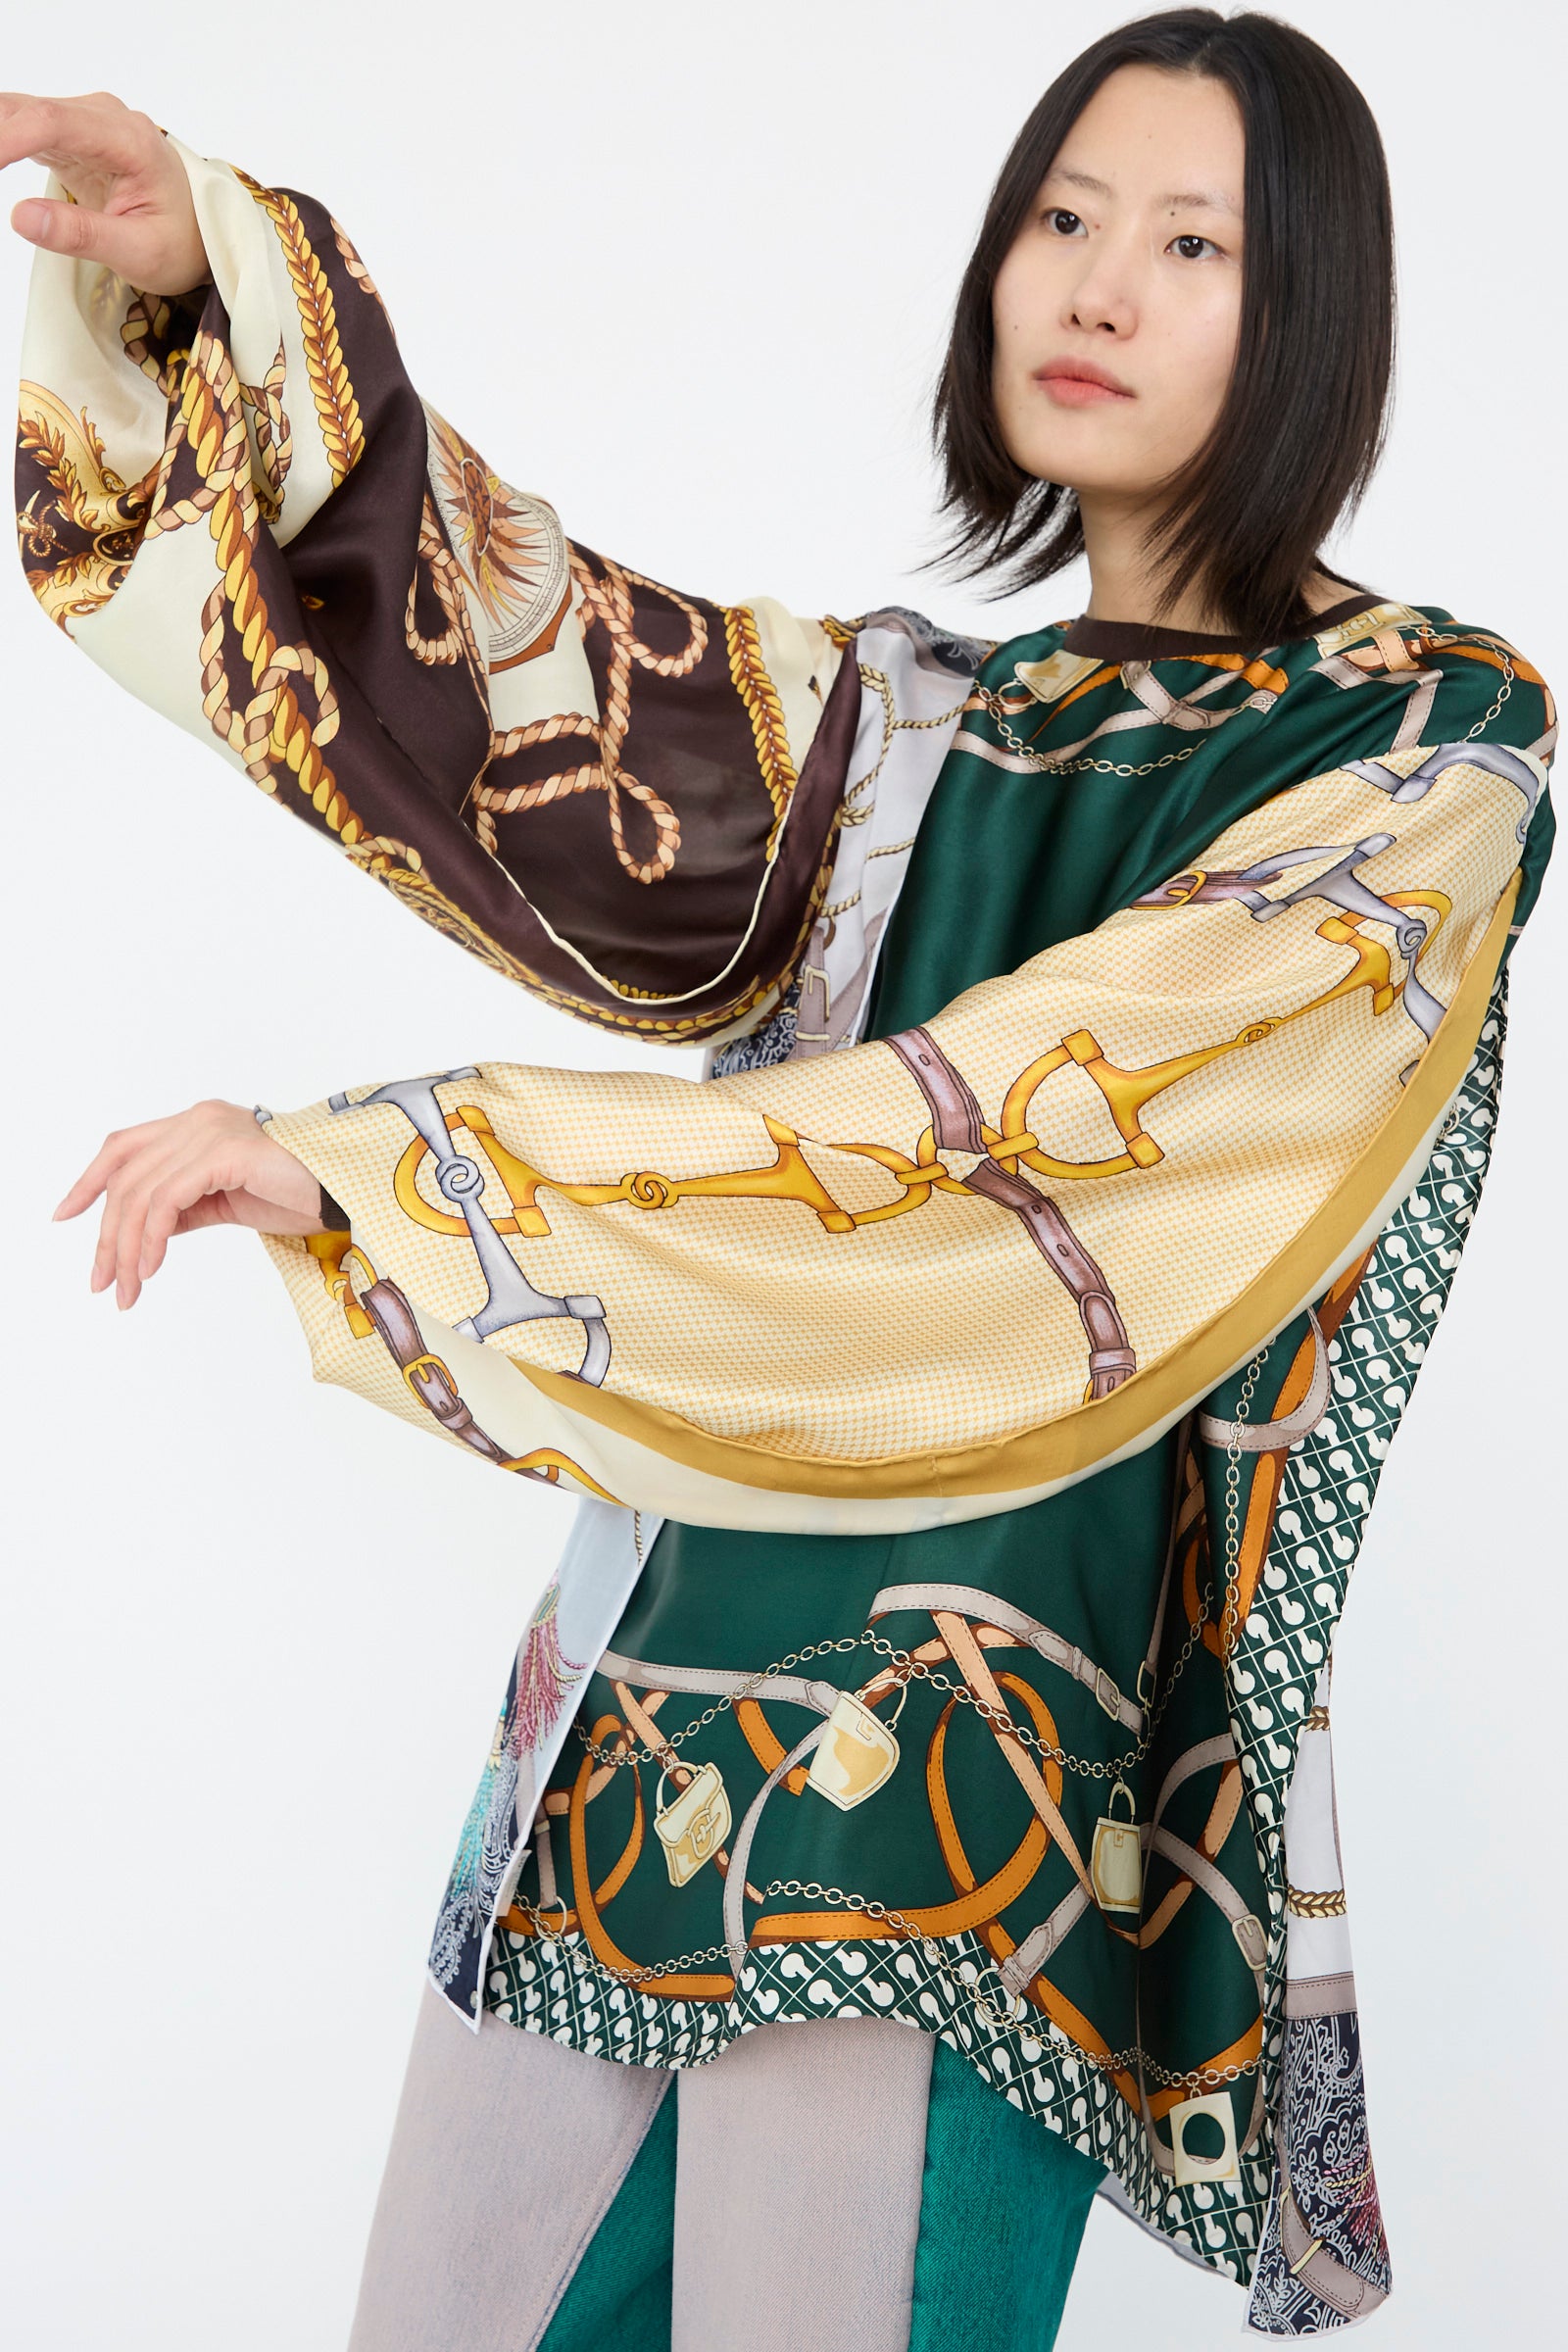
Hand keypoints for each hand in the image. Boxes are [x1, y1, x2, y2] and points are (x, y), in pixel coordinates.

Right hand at [2, 89, 208, 295]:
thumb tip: (20, 218)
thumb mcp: (139, 252)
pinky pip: (21, 128)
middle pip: (26, 110)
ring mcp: (85, 121)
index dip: (6, 138)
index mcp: (129, 139)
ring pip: (17, 114)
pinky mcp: (69, 135)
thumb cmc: (179, 242)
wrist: (201, 232)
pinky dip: (0, 144)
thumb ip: (82, 234)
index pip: (53, 124)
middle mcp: (103, 117)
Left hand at [55, 1100, 329, 1310]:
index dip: (89, 1179)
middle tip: (103, 1283)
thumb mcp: (226, 1203)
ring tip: (128, 1289)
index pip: (124, 1145)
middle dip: (107, 1234)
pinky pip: (167, 1199)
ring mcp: (211, 1131)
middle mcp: (199, 1118)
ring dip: (127, 1247)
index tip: (65, 1215)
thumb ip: (185, 1206)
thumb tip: (144, 1231)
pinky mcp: (225, 1152)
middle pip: (126, 1175)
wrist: (349, 1195)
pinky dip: (151, 1238)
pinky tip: (152, 1267)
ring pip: (141, 1191)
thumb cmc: (301, 1196)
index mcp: (198, 1123)